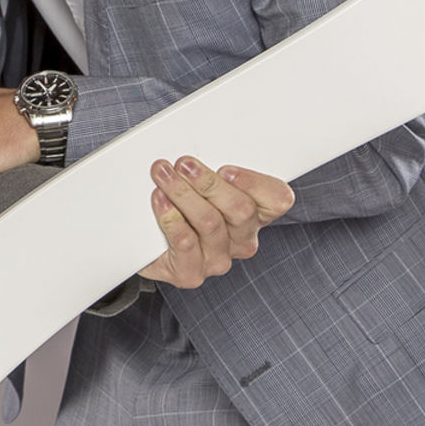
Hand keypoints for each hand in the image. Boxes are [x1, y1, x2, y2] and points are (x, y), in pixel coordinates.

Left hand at [139, 158, 294, 287]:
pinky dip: (171, 218)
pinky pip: (186, 243)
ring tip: (164, 176)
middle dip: (209, 182)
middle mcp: (242, 239)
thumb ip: (212, 166)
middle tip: (184, 164)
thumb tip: (202, 152)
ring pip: (210, 222)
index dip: (255, 184)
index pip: (277, 199)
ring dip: (183, 193)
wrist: (147, 243)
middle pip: (241, 209)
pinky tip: (160, 202)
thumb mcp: (201, 179)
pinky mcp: (191, 273)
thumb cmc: (181, 204)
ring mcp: (218, 259)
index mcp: (255, 213)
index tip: (226, 169)